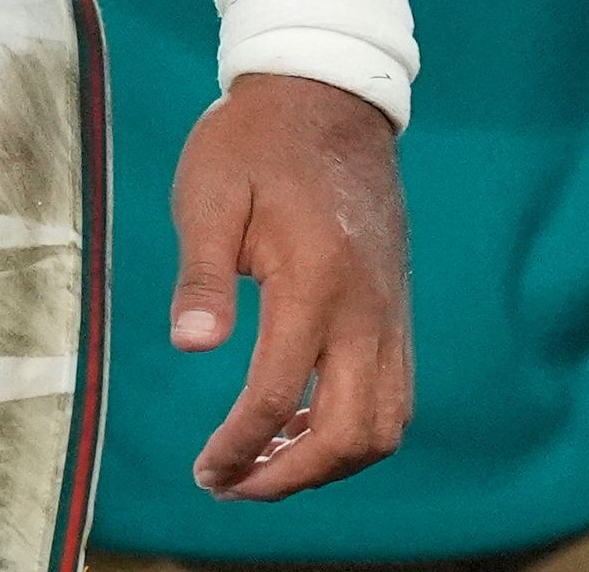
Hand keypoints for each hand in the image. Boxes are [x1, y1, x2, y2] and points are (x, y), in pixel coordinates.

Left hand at [169, 72, 411, 500]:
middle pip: (351, 435)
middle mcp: (366, 311)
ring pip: (384, 426)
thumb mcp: (209, 195)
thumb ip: (203, 274)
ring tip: (267, 466)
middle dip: (291, 477)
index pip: (280, 396)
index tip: (206, 471)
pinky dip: (356, 432)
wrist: (328, 103)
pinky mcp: (396, 312)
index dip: (242, 447)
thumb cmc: (254, 145)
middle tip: (233, 484)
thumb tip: (191, 345)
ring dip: (330, 464)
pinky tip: (306, 427)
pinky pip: (394, 396)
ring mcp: (390, 314)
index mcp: (314, 283)